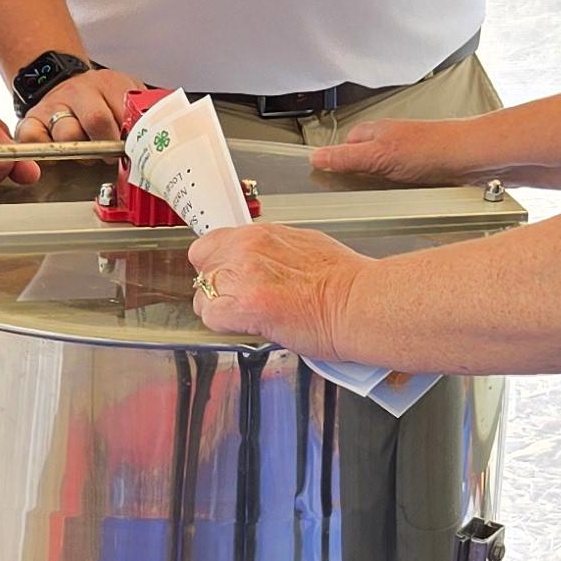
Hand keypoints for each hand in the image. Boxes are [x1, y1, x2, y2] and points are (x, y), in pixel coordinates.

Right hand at [21, 64, 141, 146]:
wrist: (66, 83)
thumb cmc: (101, 98)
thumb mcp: (127, 95)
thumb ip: (143, 111)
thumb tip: (167, 131)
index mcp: (107, 84)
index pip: (124, 113)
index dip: (130, 137)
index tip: (133, 148)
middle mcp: (78, 92)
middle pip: (97, 121)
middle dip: (108, 146)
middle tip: (110, 154)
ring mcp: (54, 106)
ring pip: (67, 134)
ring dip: (80, 151)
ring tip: (86, 151)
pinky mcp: (31, 120)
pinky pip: (32, 137)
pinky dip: (43, 150)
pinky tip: (56, 153)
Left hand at [185, 222, 366, 351]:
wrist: (358, 302)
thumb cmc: (345, 280)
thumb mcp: (304, 245)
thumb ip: (273, 251)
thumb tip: (263, 262)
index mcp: (261, 233)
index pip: (213, 242)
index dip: (219, 264)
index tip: (229, 277)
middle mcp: (246, 248)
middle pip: (202, 265)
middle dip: (216, 284)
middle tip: (239, 300)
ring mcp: (242, 276)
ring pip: (203, 294)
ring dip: (221, 308)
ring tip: (251, 317)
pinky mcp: (244, 306)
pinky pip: (211, 317)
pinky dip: (226, 327)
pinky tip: (250, 327)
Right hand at [312, 115, 477, 188]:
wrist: (472, 160)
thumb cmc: (433, 147)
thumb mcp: (379, 155)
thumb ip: (346, 157)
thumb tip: (317, 158)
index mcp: (375, 132)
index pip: (343, 147)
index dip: (335, 163)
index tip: (327, 180)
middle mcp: (390, 143)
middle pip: (362, 164)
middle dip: (360, 181)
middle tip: (358, 195)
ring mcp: (406, 159)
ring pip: (382, 178)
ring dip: (383, 190)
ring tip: (387, 197)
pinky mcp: (422, 175)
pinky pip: (402, 188)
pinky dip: (401, 195)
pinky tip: (406, 201)